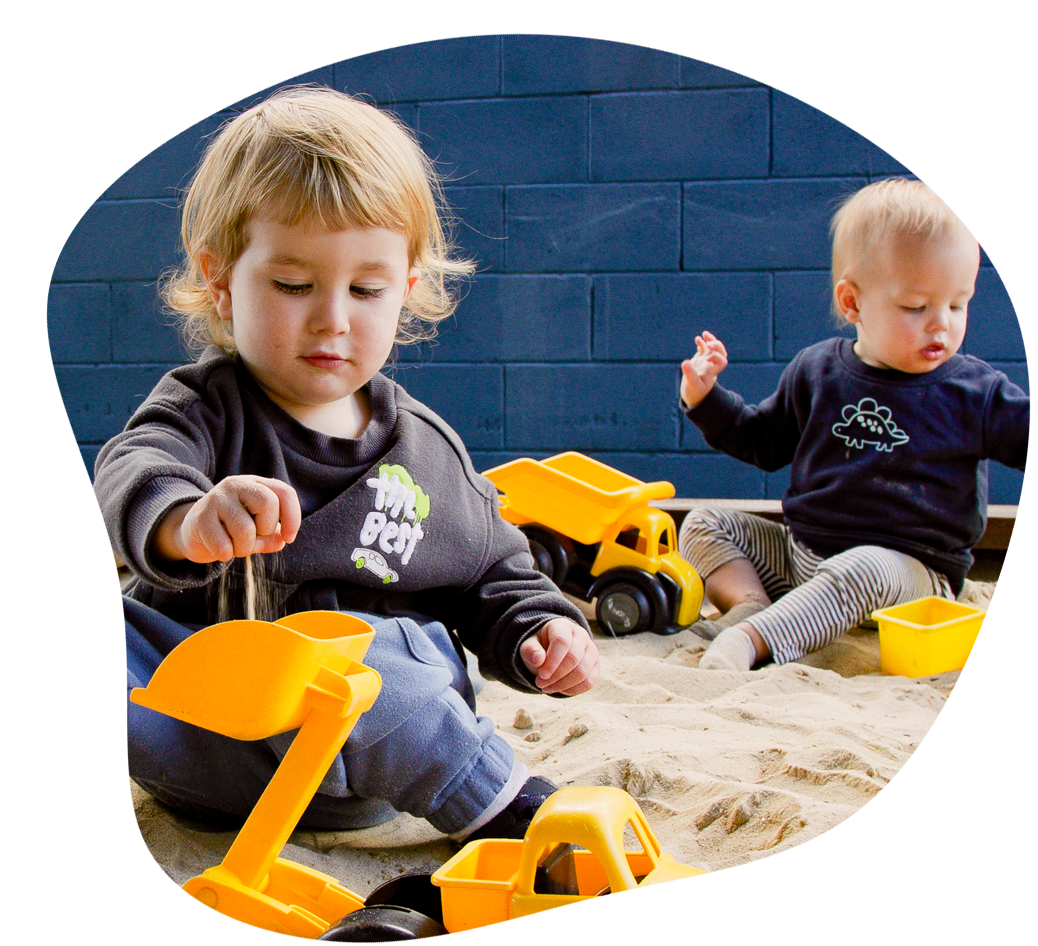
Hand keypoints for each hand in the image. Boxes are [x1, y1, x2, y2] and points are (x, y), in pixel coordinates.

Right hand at [153, 475, 300, 563]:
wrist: (192, 531)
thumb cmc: (231, 529)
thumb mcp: (256, 529)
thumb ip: (271, 535)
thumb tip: (280, 540)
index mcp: (255, 484)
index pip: (285, 492)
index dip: (293, 518)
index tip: (288, 538)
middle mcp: (236, 485)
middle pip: (268, 504)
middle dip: (265, 530)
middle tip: (253, 537)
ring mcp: (216, 499)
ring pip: (246, 530)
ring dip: (244, 548)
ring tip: (234, 545)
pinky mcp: (201, 518)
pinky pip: (224, 546)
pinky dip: (226, 555)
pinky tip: (220, 549)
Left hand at [520, 619, 599, 695]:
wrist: (552, 651)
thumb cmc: (540, 648)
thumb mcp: (529, 646)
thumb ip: (531, 651)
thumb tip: (538, 660)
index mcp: (563, 626)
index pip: (562, 642)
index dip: (552, 661)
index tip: (541, 676)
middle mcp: (581, 635)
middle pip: (574, 657)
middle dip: (556, 675)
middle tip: (540, 684)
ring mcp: (591, 650)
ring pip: (583, 672)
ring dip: (563, 685)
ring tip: (547, 688)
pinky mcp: (596, 666)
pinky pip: (589, 682)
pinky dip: (573, 690)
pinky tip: (560, 689)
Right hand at [680, 330, 727, 408]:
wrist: (693, 394)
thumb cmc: (695, 392)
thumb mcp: (692, 385)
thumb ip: (689, 374)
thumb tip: (685, 362)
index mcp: (713, 371)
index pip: (722, 361)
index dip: (717, 357)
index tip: (707, 358)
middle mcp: (711, 365)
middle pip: (722, 353)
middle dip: (717, 346)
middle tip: (709, 344)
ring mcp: (706, 361)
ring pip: (713, 348)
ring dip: (711, 340)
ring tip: (705, 334)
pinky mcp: (699, 359)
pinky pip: (704, 348)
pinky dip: (702, 342)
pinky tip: (697, 339)